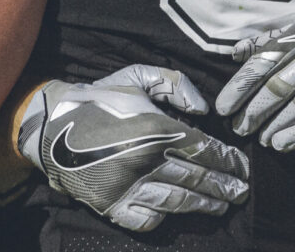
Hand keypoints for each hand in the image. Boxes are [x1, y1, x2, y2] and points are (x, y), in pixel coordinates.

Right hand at [17, 65, 250, 231]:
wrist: (51, 126)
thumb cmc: (99, 98)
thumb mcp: (137, 75)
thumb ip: (174, 83)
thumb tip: (203, 109)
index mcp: (156, 129)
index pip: (204, 150)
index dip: (227, 160)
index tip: (242, 167)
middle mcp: (146, 161)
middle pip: (197, 178)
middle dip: (224, 186)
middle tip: (241, 192)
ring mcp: (129, 187)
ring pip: (178, 201)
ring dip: (204, 204)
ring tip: (221, 206)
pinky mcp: (111, 206)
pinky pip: (146, 219)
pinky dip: (163, 217)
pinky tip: (176, 213)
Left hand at [215, 1, 294, 151]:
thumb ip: (272, 36)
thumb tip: (237, 51)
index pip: (262, 63)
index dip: (239, 88)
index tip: (223, 108)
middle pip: (277, 88)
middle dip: (253, 112)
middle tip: (239, 128)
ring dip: (274, 126)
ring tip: (260, 139)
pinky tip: (284, 143)